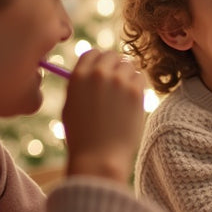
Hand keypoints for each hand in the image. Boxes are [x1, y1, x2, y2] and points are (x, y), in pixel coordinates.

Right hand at [61, 50, 145, 182]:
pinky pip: (141, 78)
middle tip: (118, 83)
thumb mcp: (71, 106)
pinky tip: (133, 100)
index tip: (104, 70)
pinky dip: (138, 86)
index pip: (92, 53)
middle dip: (115, 66)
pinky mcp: (136, 91)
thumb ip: (80, 85)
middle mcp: (98, 73)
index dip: (99, 61)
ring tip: (124, 95)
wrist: (99, 157)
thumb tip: (92, 71)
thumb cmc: (82, 137)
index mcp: (79, 76)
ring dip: (128, 75)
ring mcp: (118, 81)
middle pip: (113, 55)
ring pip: (129, 65)